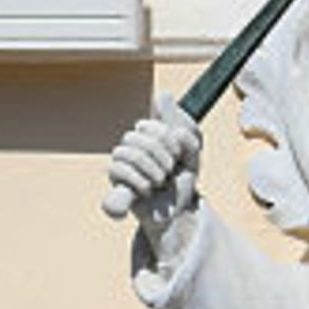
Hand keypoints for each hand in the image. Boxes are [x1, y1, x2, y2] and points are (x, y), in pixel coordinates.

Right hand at [105, 109, 202, 231]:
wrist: (180, 213)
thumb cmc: (183, 180)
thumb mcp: (191, 151)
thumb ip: (180, 125)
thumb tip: (162, 95)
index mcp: (147, 138)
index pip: (147, 124)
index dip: (165, 137)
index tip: (178, 155)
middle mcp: (131, 149)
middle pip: (134, 136)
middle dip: (159, 154)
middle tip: (170, 171)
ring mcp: (121, 167)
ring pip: (124, 152)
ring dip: (151, 168)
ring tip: (161, 181)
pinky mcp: (117, 186)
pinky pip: (116, 170)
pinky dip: (139, 180)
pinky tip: (149, 189)